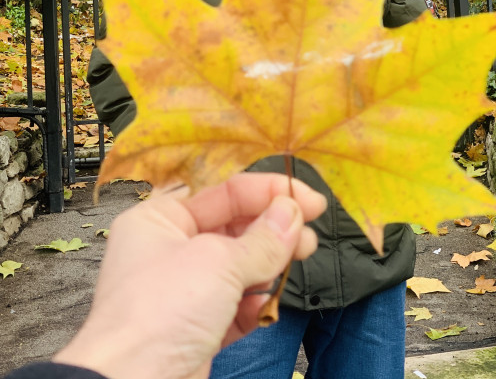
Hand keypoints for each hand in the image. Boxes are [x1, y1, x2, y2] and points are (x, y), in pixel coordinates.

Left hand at [55, 173, 326, 378]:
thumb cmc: (159, 314)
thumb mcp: (218, 263)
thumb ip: (263, 239)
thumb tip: (292, 213)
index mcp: (161, 220)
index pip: (224, 193)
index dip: (269, 192)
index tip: (308, 200)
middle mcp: (169, 251)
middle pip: (235, 228)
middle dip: (275, 230)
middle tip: (309, 234)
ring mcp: (183, 293)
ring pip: (240, 268)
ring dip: (271, 266)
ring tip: (299, 261)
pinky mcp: (196, 330)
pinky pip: (236, 307)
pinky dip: (255, 304)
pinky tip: (268, 306)